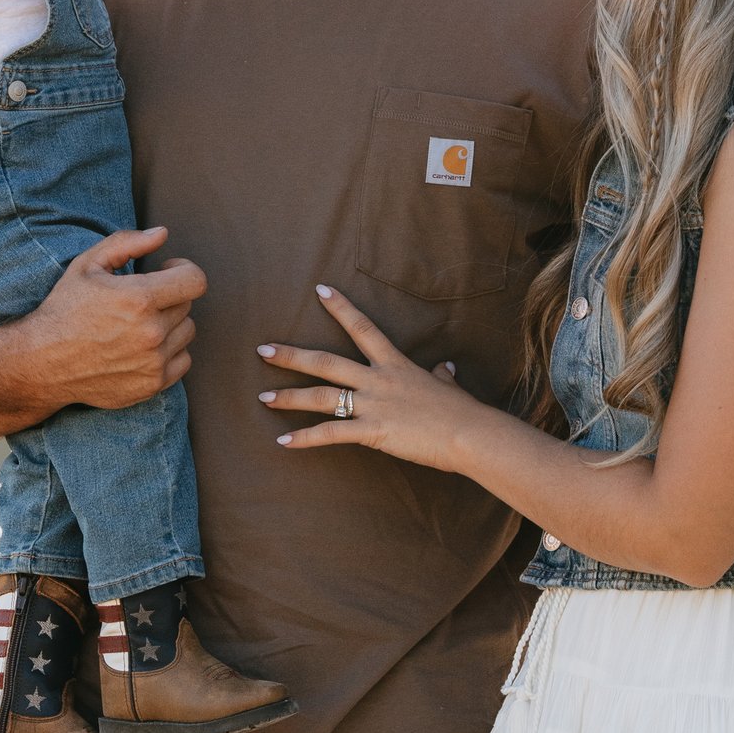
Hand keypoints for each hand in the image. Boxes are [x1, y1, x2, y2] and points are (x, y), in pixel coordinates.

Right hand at [42, 227, 205, 410]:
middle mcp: (152, 332)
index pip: (195, 280)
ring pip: (186, 332)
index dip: (183, 269)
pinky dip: (170, 352)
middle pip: (187, 305)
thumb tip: (162, 234)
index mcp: (140, 299)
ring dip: (171, 324)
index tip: (167, 270)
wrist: (43, 361)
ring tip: (141, 323)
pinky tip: (145, 346)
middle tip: (141, 299)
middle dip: (169, 296)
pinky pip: (183, 361)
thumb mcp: (88, 264)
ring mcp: (154, 362)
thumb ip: (127, 243)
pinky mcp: (152, 385)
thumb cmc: (65, 309)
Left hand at [257, 284, 478, 469]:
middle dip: (291, 356)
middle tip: (263, 350)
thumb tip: (446, 369)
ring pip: (321, 397)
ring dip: (289, 397)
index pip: (362, 327)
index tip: (319, 290)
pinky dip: (305, 439)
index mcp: (395, 364)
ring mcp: (373, 405)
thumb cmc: (462, 411)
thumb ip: (441, 376)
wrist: (471, 434)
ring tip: (263, 398)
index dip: (340, 307)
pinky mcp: (373, 431)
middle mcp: (378, 380)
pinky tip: (283, 443)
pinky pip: (331, 434)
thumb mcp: (448, 387)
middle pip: (326, 362)